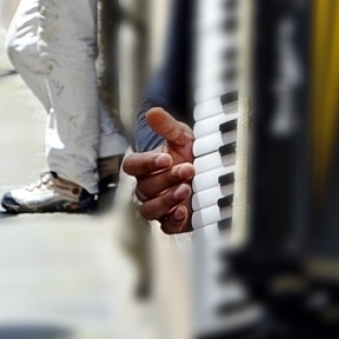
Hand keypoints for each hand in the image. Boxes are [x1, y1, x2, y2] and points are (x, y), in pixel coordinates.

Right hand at [123, 108, 194, 234]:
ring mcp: (158, 204)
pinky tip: (184, 210)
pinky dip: (173, 220)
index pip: (132, 166)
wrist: (207, 169)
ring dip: (167, 200)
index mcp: (145, 166)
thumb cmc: (187, 151)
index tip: (165, 158)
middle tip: (187, 169)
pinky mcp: (171, 219)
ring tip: (186, 189)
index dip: (146, 163)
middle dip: (166, 179)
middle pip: (145, 188)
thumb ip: (166, 126)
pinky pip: (165, 226)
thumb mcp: (180, 135)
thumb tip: (152, 113)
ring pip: (150, 209)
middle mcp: (148, 187)